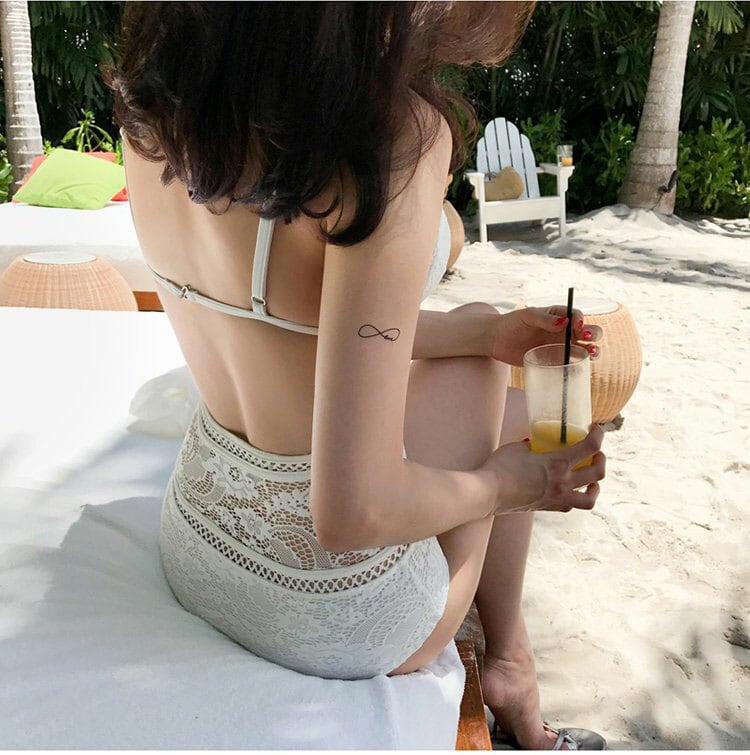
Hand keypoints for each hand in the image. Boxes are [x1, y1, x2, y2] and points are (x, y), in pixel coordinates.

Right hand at [481, 424, 605, 514]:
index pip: (590, 447)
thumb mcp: (517, 448)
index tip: (595, 429)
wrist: (489, 493)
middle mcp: (563, 483)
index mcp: (558, 463)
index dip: (599, 435)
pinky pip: (569, 506)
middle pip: (597, 473)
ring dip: (595, 488)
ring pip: (589, 499)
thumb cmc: (500, 467)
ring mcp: (557, 498)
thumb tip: (533, 445)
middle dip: (601, 460)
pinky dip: (573, 498)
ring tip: (592, 482)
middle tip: (596, 453)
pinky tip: (567, 491)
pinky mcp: (547, 508)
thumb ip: (530, 446)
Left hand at [488, 306, 602, 365]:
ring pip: (583, 349)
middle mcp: (564, 331)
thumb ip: (544, 319)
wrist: (496, 340)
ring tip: (592, 354)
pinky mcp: (554, 361)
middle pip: (587, 332)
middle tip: (588, 338)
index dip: (581, 321)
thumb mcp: (527, 316)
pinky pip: (570, 365)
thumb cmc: (512, 323)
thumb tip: (564, 322)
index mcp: (559, 316)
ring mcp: (560, 347)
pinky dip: (578, 368)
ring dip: (592, 351)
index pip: (577, 316)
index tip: (577, 326)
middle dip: (593, 335)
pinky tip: (579, 370)